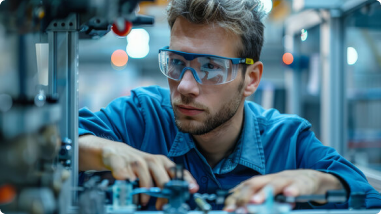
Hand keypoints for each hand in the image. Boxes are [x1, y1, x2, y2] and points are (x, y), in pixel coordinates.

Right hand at [101, 143, 198, 209]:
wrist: (116, 153)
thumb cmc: (140, 165)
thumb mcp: (156, 169)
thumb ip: (167, 180)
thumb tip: (179, 197)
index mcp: (162, 161)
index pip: (178, 171)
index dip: (186, 181)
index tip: (193, 189)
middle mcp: (152, 161)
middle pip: (163, 180)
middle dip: (165, 195)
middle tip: (162, 206)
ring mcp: (137, 162)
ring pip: (146, 183)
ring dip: (146, 196)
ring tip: (144, 202)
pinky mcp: (122, 166)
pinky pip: (128, 181)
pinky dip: (130, 189)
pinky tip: (130, 192)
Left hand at [223, 169, 342, 210]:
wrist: (311, 178)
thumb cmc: (287, 188)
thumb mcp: (269, 192)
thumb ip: (256, 199)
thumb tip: (239, 209)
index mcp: (262, 182)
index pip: (244, 187)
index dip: (235, 197)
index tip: (228, 208)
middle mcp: (271, 179)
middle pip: (255, 183)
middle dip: (245, 195)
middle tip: (238, 207)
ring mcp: (287, 180)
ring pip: (275, 184)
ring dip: (264, 193)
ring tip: (256, 201)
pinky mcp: (303, 184)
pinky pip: (298, 187)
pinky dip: (293, 190)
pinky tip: (289, 195)